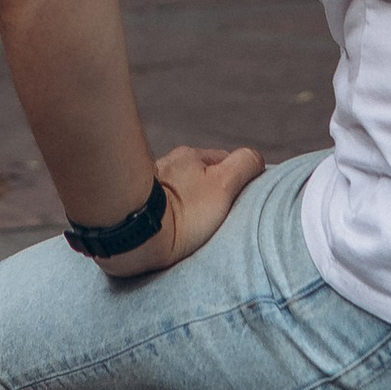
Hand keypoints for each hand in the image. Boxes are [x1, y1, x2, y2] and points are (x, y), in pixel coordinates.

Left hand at [98, 142, 265, 280]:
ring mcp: (149, 183)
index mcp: (190, 156)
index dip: (237, 180)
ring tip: (189, 228)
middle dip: (208, 192)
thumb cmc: (182, 212)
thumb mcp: (223, 184)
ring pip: (177, 190)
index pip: (225, 161)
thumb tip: (257, 158)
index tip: (238, 202)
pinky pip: (158, 205)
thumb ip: (243, 166)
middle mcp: (167, 163)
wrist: (134, 233)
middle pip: (199, 176)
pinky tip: (167, 229)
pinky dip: (166, 214)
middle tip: (214, 218)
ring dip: (185, 203)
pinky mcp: (134, 203)